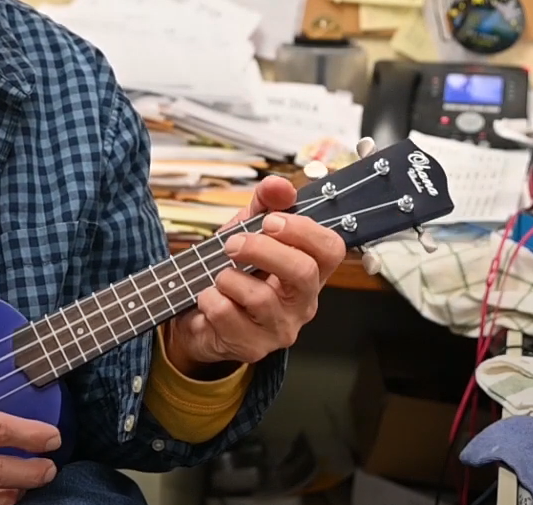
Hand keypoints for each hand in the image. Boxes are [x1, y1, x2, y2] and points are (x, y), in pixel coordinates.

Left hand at [162, 138, 372, 376]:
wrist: (201, 318)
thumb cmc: (234, 272)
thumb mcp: (247, 231)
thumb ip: (264, 205)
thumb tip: (280, 184)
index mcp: (310, 272)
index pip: (331, 250)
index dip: (303, 230)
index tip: (270, 221)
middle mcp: (303, 304)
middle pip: (302, 272)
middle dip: (262, 249)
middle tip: (232, 244)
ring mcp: (280, 330)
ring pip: (260, 297)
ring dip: (228, 277)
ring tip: (218, 276)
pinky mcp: (252, 348)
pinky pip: (228, 315)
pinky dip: (210, 298)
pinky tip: (208, 298)